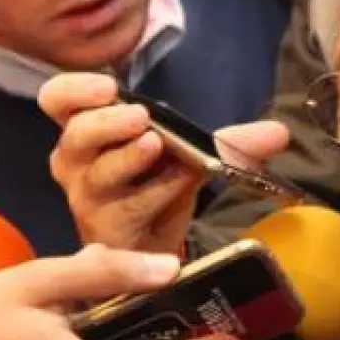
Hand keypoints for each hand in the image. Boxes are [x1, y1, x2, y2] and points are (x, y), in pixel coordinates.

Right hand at [40, 73, 287, 253]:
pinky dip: (157, 192)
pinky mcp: (109, 231)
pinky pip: (129, 208)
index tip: (108, 87)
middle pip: (77, 136)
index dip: (75, 90)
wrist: (152, 253)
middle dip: (108, 123)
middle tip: (140, 117)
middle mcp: (78, 164)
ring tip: (155, 145)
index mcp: (87, 132)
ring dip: (130, 157)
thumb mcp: (194, 156)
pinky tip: (178, 182)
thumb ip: (233, 143)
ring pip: (102, 174)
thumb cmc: (158, 190)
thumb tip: (281, 132)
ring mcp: (90, 200)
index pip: (59, 100)